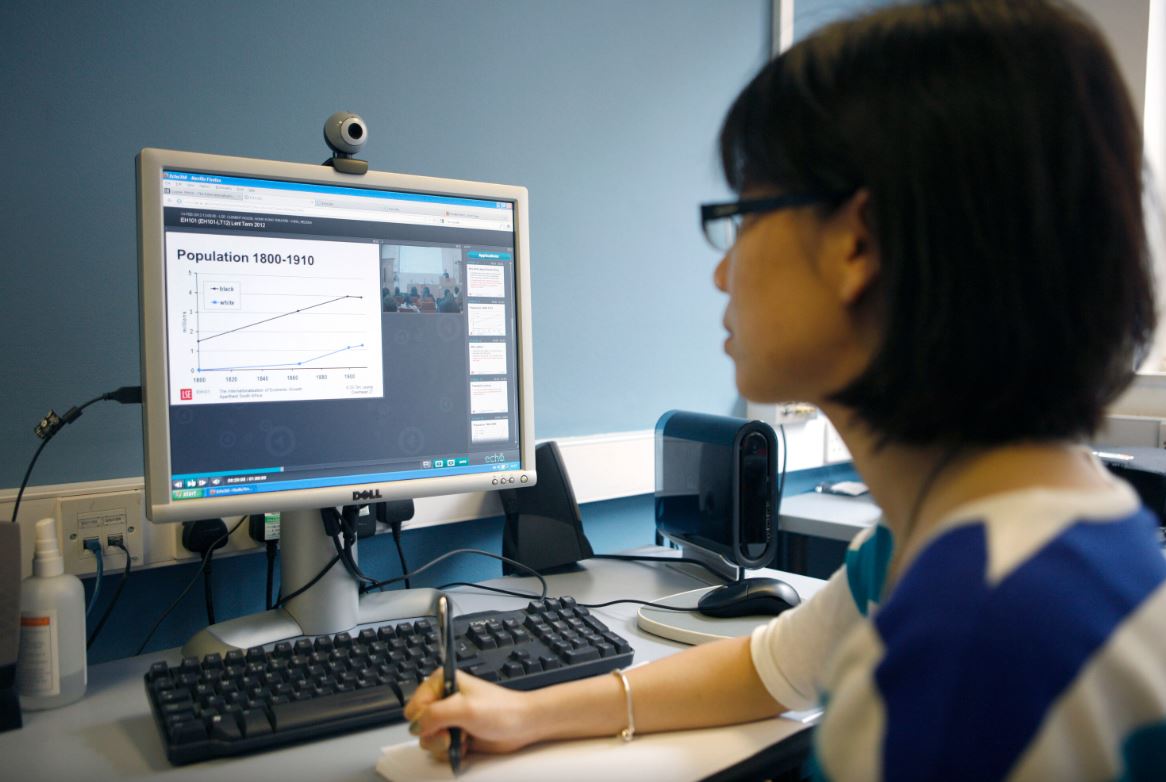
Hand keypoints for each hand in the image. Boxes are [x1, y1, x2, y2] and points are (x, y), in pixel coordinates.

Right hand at [404, 670, 540, 760]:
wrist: (522, 725)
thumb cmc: (501, 710)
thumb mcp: (464, 708)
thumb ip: (434, 715)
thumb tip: (415, 726)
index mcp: (442, 682)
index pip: (414, 705)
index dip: (424, 719)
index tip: (440, 722)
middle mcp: (443, 699)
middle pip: (419, 725)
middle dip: (435, 734)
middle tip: (452, 732)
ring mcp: (449, 718)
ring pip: (428, 739)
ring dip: (445, 744)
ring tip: (463, 737)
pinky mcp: (456, 734)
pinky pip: (440, 748)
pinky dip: (452, 751)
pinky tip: (466, 744)